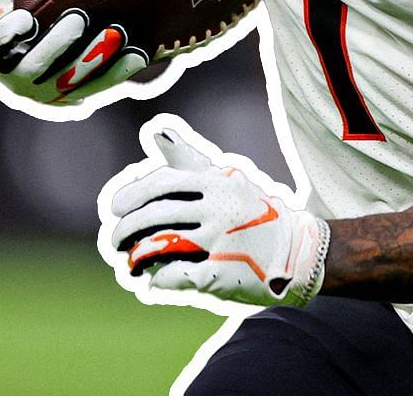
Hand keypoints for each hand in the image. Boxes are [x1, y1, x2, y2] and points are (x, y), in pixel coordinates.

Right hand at [0, 0, 147, 103]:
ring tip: (115, 32)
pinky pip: (100, 86)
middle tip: (78, 18)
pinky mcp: (76, 97)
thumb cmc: (16, 14)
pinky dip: (118, 71)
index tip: (26, 17)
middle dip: (57, 44)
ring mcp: (48, 91)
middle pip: (35, 65)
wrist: (33, 61)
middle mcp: (16, 77)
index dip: (7, 35)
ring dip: (94, 58)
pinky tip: (137, 53)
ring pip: (71, 80)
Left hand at [106, 121, 328, 307]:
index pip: (162, 184)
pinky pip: (177, 274)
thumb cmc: (253, 212)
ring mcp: (220, 241)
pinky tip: (153, 279)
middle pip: (155, 216)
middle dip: (126, 230)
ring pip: (161, 245)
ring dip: (138, 256)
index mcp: (216, 184)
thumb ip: (188, 159)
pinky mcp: (222, 272)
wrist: (299, 251)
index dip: (132, 195)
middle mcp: (217, 209)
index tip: (114, 208)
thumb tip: (157, 132)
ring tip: (131, 262)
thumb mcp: (225, 178)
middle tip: (115, 240)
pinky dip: (158, 278)